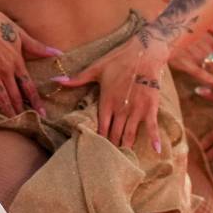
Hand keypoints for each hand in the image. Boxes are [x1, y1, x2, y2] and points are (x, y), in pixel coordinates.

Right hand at [0, 0, 59, 123]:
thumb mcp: (21, 34)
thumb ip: (38, 47)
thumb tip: (58, 53)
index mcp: (17, 62)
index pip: (29, 86)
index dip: (36, 101)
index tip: (42, 114)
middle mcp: (5, 72)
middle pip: (16, 95)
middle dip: (22, 109)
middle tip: (27, 122)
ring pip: (1, 97)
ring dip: (7, 110)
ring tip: (12, 121)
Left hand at [56, 31, 166, 153]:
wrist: (144, 52)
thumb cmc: (118, 60)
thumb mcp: (96, 68)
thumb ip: (77, 79)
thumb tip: (56, 81)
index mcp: (106, 101)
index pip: (100, 127)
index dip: (98, 140)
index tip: (95, 150)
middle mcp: (120, 109)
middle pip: (114, 134)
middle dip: (111, 147)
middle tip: (108, 160)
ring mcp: (136, 110)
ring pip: (130, 134)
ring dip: (126, 147)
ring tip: (123, 159)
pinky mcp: (150, 108)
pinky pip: (152, 126)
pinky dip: (154, 139)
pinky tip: (156, 151)